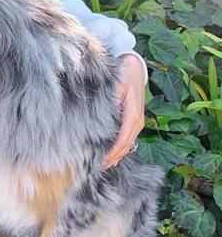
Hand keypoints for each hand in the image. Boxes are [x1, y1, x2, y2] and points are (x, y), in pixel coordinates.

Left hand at [103, 54, 145, 168]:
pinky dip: (121, 148)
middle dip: (114, 158)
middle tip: (99, 168)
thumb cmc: (123, 75)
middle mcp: (137, 122)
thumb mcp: (116, 86)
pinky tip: (113, 155)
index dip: (112, 152)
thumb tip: (100, 116)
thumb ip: (110, 101)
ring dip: (117, 155)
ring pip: (128, 144)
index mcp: (133, 115)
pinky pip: (128, 138)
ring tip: (104, 165)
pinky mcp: (134, 121)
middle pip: (126, 146)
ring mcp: (137, 122)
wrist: (134, 68)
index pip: (123, 140)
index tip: (102, 161)